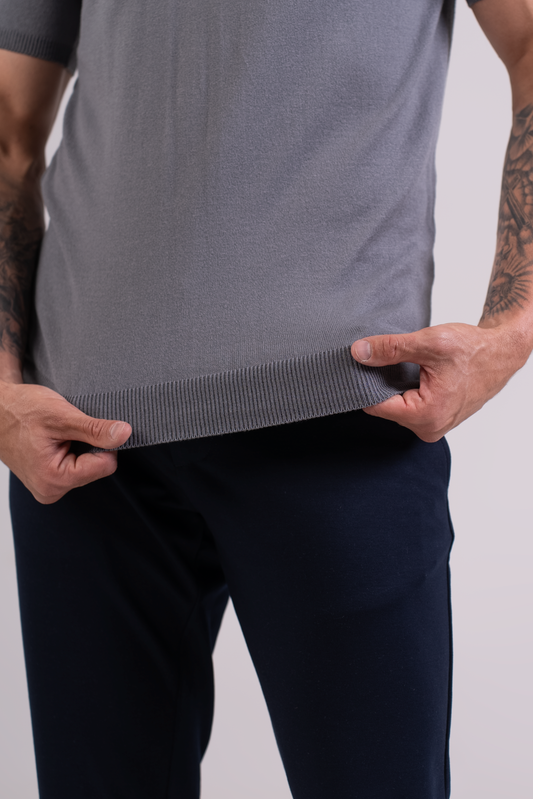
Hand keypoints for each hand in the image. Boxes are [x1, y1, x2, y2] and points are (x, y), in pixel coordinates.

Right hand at [0, 381, 131, 503]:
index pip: (106, 465)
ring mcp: (48, 487)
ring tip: (57, 435)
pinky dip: (71, 451)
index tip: (84, 427)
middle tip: (66, 430)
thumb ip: (94, 429)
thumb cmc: (20, 411)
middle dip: (89, 446)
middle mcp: (51, 490)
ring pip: (87, 467)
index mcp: (54, 479)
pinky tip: (55, 441)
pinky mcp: (48, 481)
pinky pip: (75, 468)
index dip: (103, 442)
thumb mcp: (61, 416)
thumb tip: (125, 434)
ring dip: (79, 447)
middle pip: (97, 468)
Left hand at [350, 322, 529, 441]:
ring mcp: (433, 426)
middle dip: (379, 384)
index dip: (363, 384)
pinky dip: (405, 390)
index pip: (375, 406)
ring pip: (395, 407)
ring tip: (402, 365)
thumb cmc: (474, 350)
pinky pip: (408, 407)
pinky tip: (411, 373)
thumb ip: (391, 349)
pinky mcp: (435, 419)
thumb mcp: (429, 343)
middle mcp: (428, 428)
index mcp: (426, 415)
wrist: (501, 353)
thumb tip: (359, 353)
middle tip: (380, 359)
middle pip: (384, 408)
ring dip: (393, 386)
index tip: (357, 366)